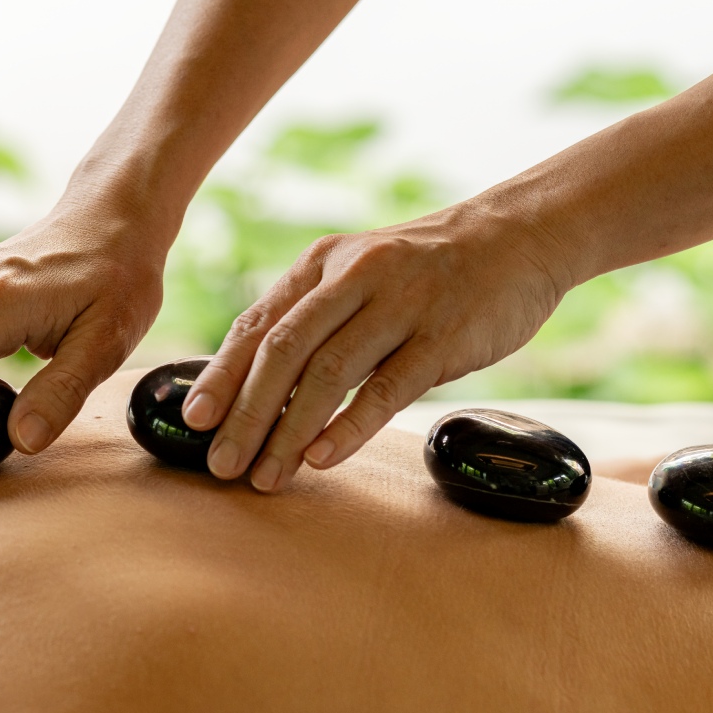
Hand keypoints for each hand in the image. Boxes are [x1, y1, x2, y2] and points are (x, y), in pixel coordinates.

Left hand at [181, 206, 571, 491]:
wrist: (519, 237)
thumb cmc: (427, 272)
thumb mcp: (359, 275)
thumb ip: (312, 319)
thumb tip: (253, 386)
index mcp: (321, 264)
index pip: (257, 325)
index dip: (221, 376)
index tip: (193, 421)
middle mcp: (354, 277)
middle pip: (282, 352)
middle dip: (244, 414)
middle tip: (221, 465)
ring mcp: (400, 304)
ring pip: (328, 373)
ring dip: (289, 431)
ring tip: (266, 475)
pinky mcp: (443, 335)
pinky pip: (387, 387)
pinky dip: (349, 426)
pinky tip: (322, 458)